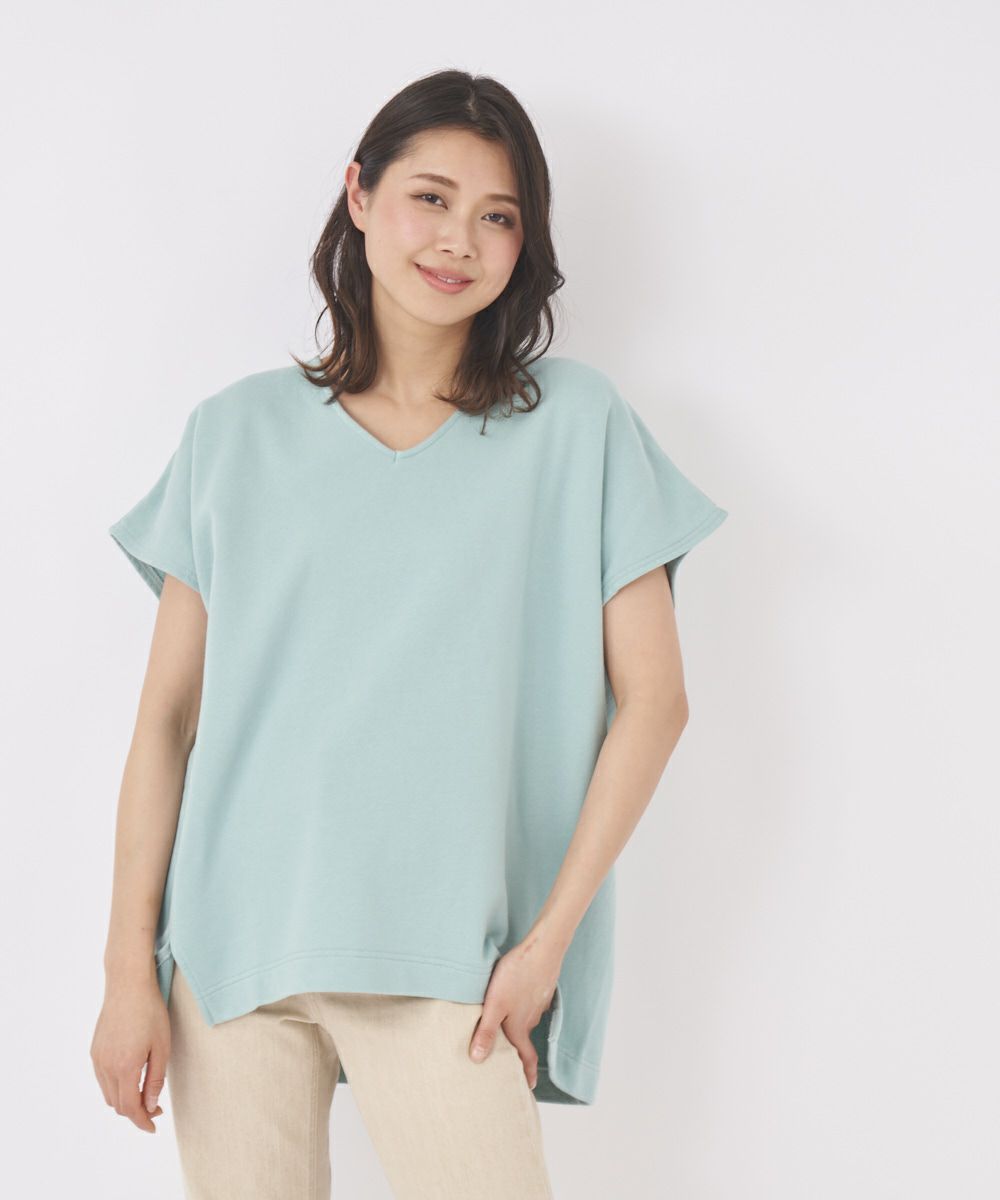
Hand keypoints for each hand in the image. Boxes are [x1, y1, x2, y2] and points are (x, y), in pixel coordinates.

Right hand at [90, 976, 170, 1132]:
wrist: (128, 984)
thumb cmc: (150, 1012)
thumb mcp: (162, 1046)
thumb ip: (155, 1079)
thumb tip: (150, 1106)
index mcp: (124, 1067)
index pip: (130, 1107)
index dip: (142, 1121)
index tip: (154, 1127)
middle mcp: (106, 1066)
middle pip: (117, 1104)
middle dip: (135, 1112)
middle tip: (156, 1109)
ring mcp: (97, 1058)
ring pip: (108, 1093)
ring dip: (124, 1100)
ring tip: (145, 1095)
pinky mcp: (95, 1050)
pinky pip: (102, 1079)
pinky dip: (115, 1086)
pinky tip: (131, 1078)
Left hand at [468, 932, 565, 1089]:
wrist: (542, 949)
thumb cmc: (516, 976)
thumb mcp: (495, 1005)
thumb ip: (486, 1031)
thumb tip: (477, 1060)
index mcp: (520, 1027)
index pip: (526, 1057)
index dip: (527, 1074)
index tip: (528, 1088)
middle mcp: (531, 1019)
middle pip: (524, 1039)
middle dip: (519, 1051)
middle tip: (512, 1060)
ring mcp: (537, 1003)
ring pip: (527, 1020)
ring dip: (519, 1027)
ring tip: (507, 1027)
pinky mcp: (540, 988)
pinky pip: (530, 1004)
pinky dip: (523, 1008)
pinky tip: (515, 998)